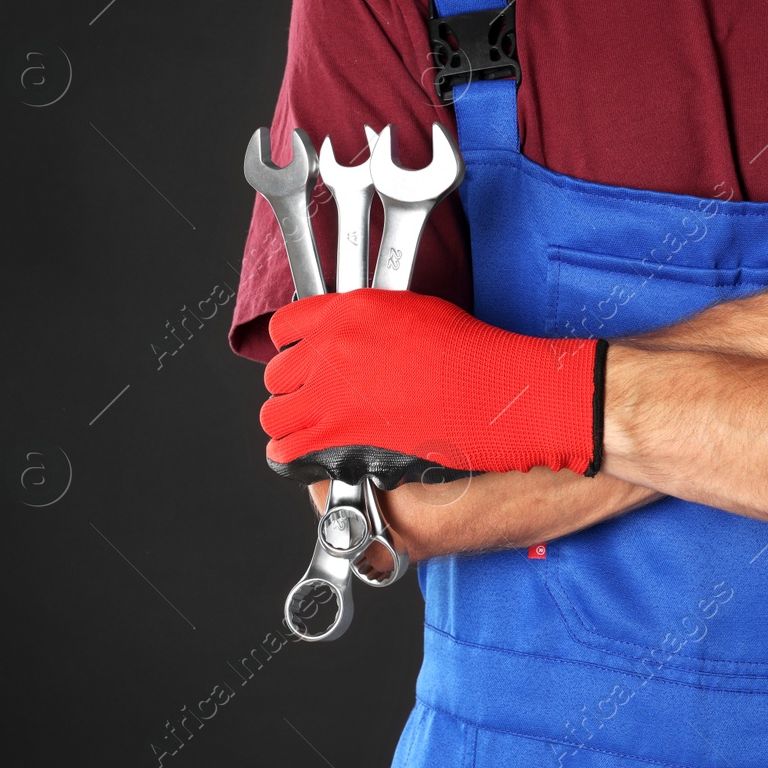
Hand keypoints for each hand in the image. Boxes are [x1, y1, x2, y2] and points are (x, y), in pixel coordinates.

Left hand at [261, 289, 605, 482]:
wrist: (493, 391)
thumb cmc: (468, 354)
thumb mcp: (411, 312)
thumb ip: (366, 322)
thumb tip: (353, 336)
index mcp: (345, 312)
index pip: (284, 327)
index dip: (293, 347)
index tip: (303, 359)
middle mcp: (329, 351)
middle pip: (276, 375)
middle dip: (293, 387)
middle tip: (317, 398)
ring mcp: (329, 396)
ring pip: (274, 415)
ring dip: (290, 421)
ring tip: (312, 427)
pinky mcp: (338, 438)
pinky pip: (286, 451)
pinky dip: (293, 456)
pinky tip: (312, 453)